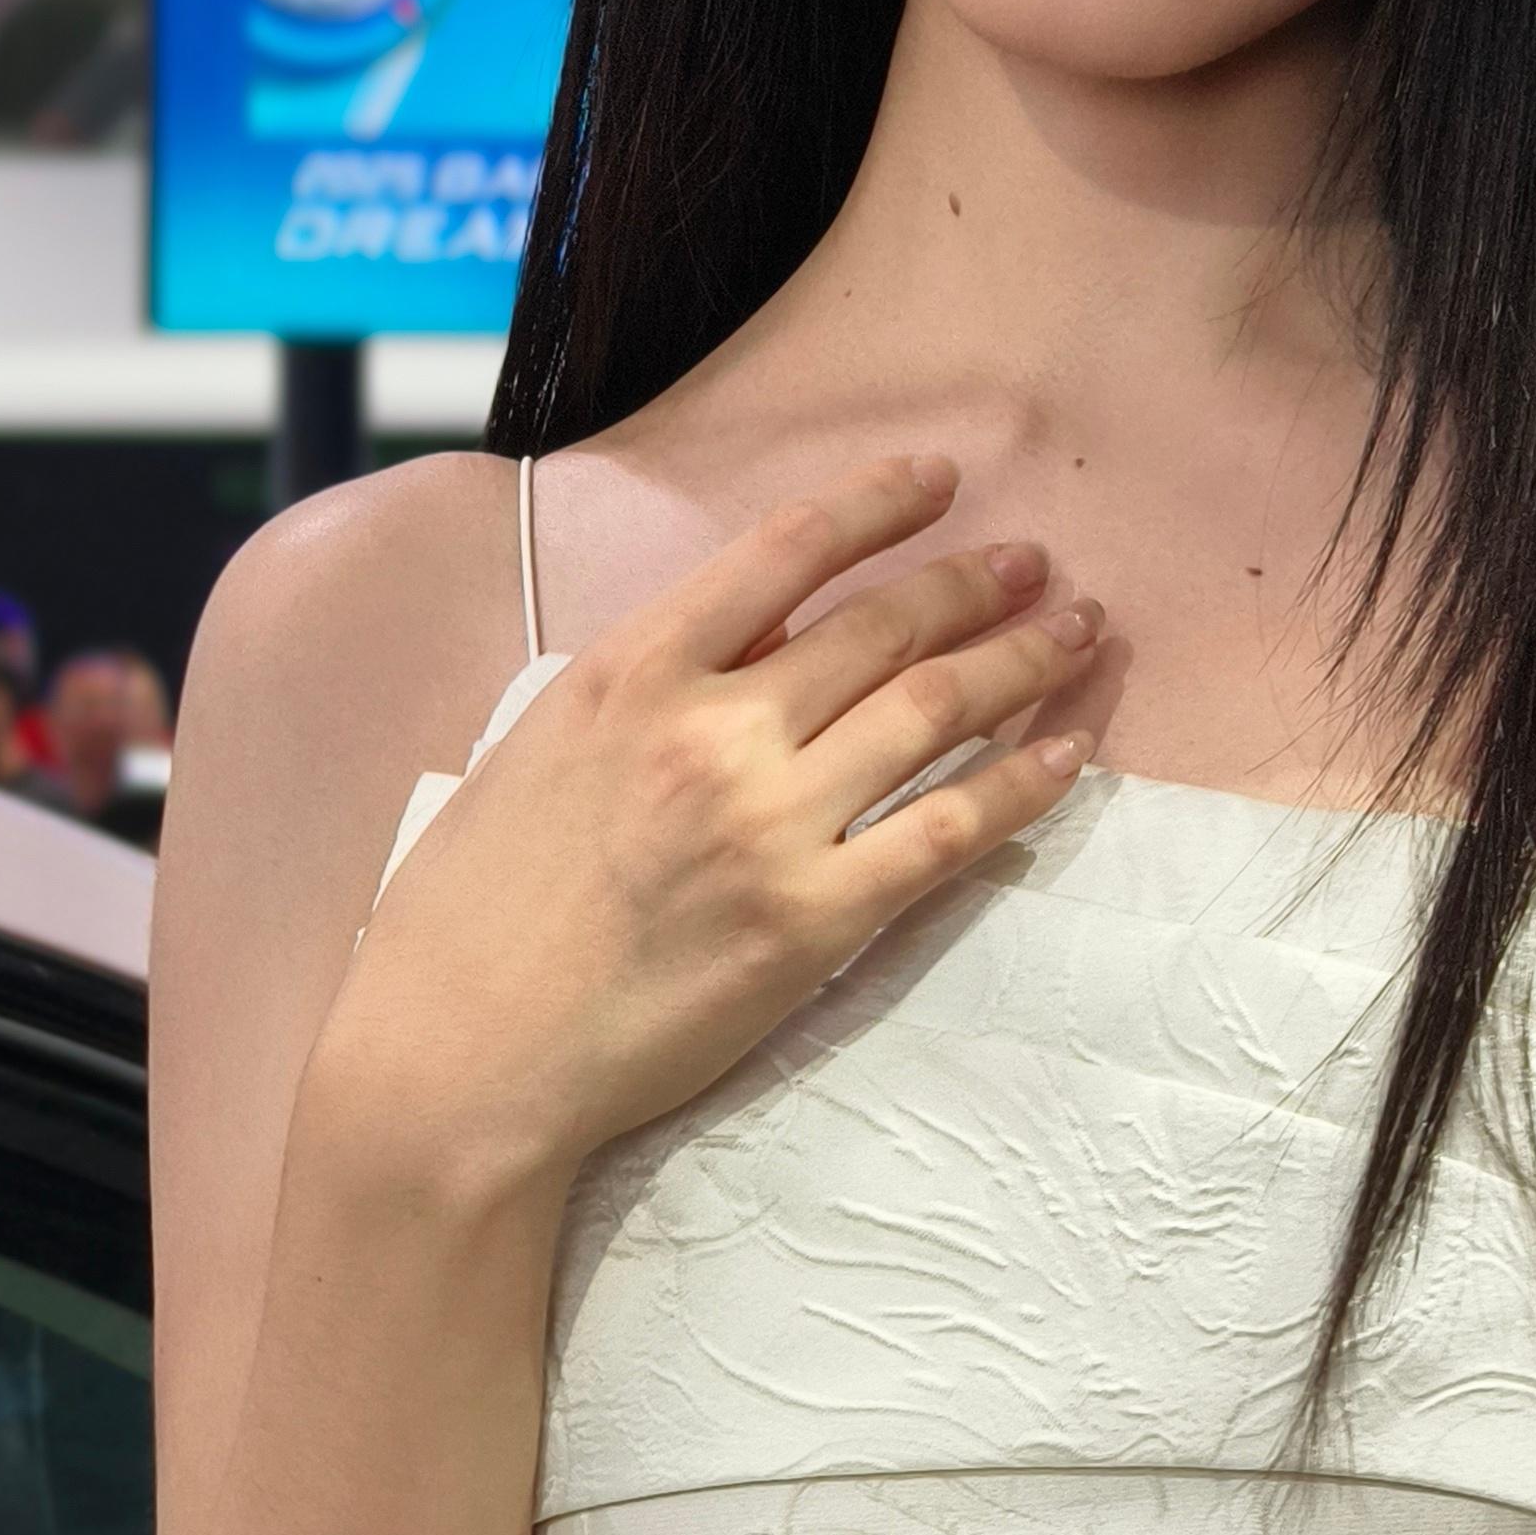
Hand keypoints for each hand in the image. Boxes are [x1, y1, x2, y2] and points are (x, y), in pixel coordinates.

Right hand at [310, 456, 1101, 1198]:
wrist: (460, 1055)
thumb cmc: (472, 912)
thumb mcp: (539, 750)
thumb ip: (646, 684)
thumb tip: (755, 635)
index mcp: (631, 672)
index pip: (783, 550)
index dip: (877, 502)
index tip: (941, 479)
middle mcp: (711, 731)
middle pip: (882, 627)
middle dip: (976, 582)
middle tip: (1038, 565)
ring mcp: (769, 826)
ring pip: (933, 712)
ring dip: (1020, 661)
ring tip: (1075, 632)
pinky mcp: (812, 922)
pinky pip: (948, 834)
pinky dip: (1022, 786)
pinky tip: (1067, 755)